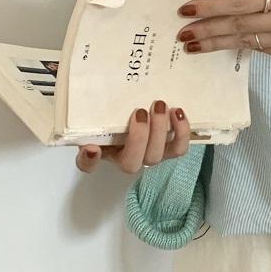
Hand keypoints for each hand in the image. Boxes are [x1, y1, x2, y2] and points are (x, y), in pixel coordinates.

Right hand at [76, 102, 190, 173]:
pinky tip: (177, 111)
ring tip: (159, 106)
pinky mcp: (170, 148)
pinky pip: (178, 148)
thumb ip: (91, 121)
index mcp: (104, 150)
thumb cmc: (121, 111)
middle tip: (139, 111)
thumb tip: (91, 147)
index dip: (89, 160)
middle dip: (137, 138)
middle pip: (131, 162)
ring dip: (159, 132)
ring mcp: (150, 155)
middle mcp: (127, 158)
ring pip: (156, 156)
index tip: (92, 147)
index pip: (88, 165)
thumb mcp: (102, 112)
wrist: (140, 106)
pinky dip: (182, 132)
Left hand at [177, 0, 270, 63]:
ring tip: (191, 46)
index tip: (187, 8)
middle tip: (181, 34)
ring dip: (214, 44)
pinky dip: (237, 46)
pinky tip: (219, 46)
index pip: (238, 3)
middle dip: (205, 30)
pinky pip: (257, 49)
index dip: (211, 6)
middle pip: (236, 26)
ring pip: (242, 42)